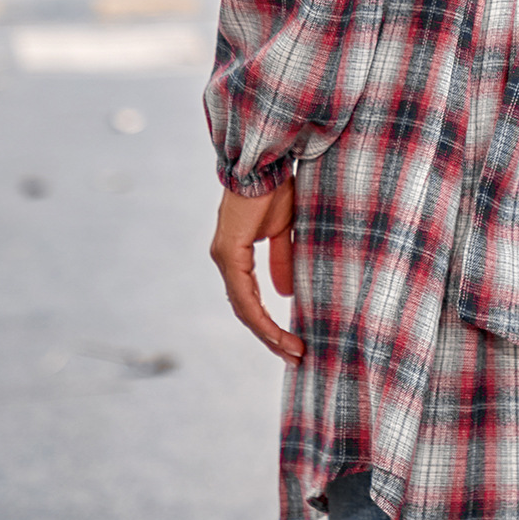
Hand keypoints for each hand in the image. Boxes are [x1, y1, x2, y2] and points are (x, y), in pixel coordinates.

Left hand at [210, 179, 304, 364]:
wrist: (264, 162)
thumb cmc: (274, 188)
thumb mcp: (283, 230)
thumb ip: (282, 260)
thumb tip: (285, 292)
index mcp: (235, 255)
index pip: (249, 299)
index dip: (268, 323)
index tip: (290, 342)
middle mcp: (225, 260)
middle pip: (244, 311)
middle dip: (269, 337)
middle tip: (293, 357)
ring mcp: (224, 258)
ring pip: (244, 309)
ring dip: (268, 334)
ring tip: (292, 352)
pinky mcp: (229, 254)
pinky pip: (244, 296)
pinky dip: (262, 317)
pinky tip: (278, 333)